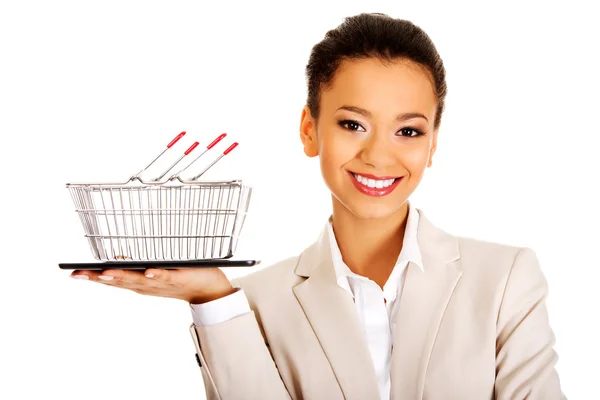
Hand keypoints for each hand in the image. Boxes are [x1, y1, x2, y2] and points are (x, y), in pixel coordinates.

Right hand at [69, 267, 236, 303]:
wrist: (207, 289)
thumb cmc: (178, 278)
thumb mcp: (152, 273)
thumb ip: (134, 269)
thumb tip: (114, 260)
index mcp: (139, 283)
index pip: (112, 281)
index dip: (92, 278)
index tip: (72, 274)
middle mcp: (147, 286)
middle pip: (120, 282)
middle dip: (99, 278)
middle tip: (79, 275)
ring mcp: (162, 283)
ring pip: (139, 280)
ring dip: (123, 277)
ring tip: (105, 273)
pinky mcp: (179, 278)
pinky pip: (167, 276)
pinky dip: (157, 275)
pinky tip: (148, 271)